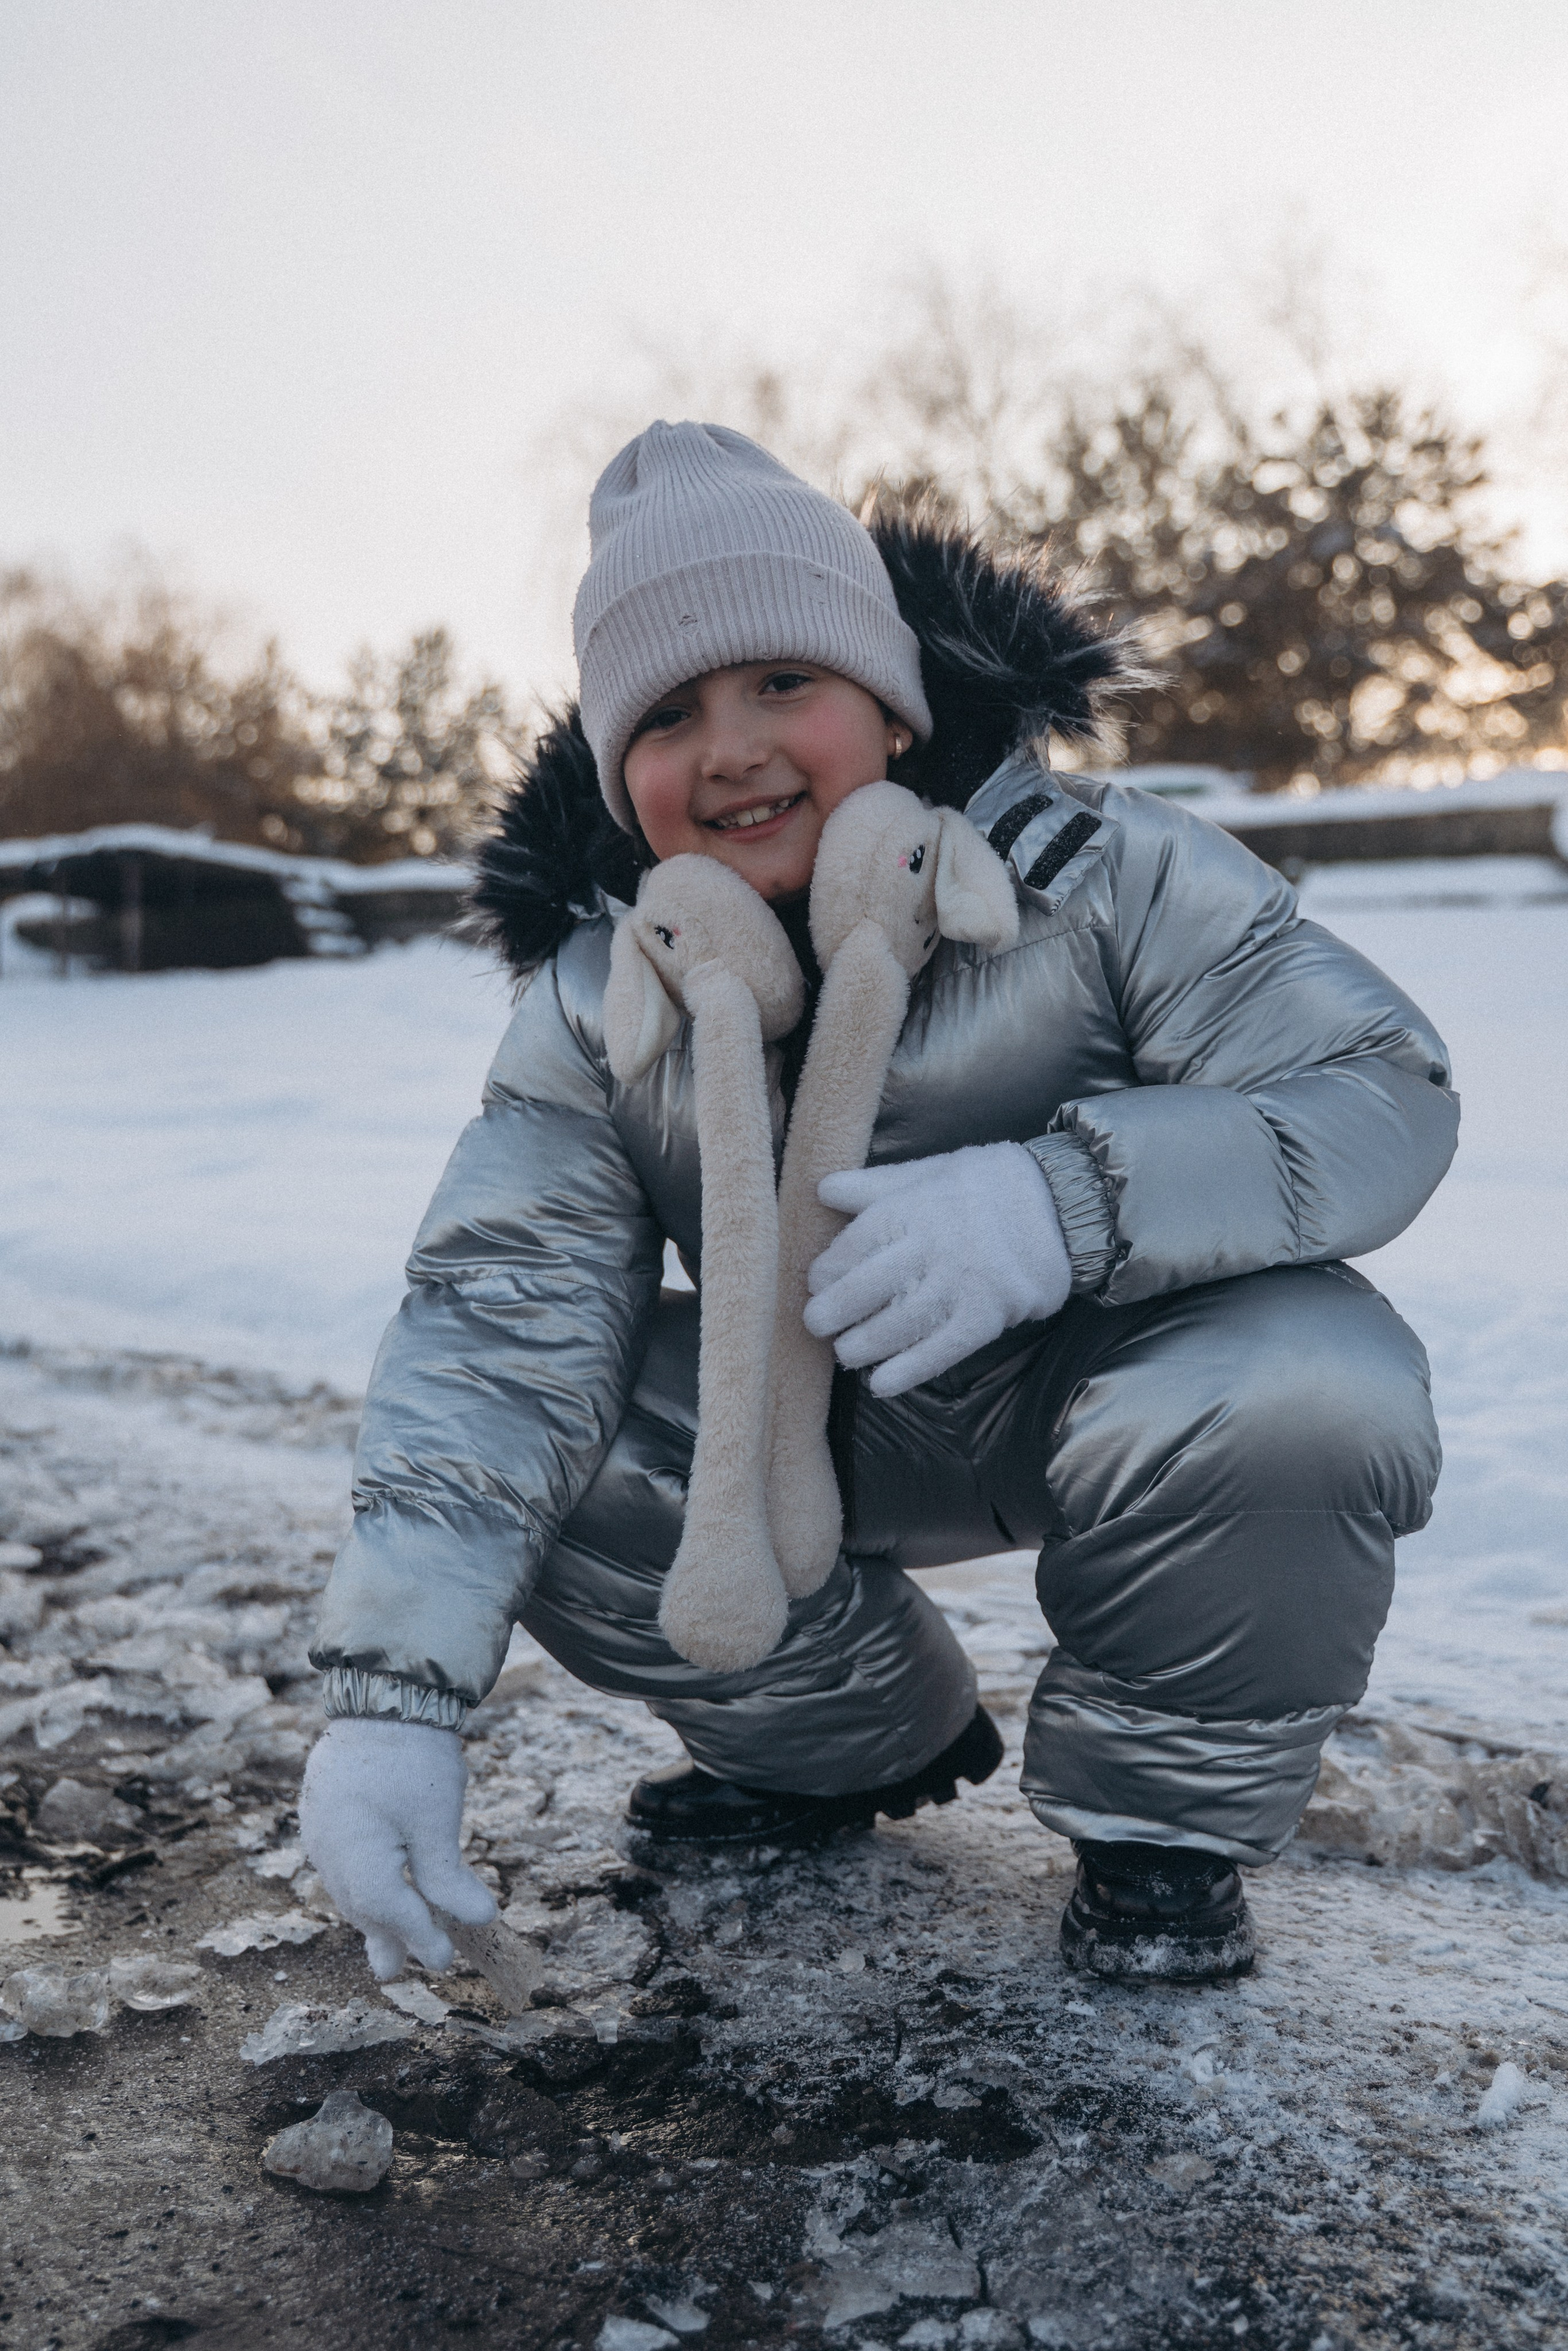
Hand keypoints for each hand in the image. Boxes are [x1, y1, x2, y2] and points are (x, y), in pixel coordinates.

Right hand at [298, 1718, 496, 1981]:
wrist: (383, 1695)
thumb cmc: (414, 1760)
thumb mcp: (437, 1823)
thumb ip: (449, 1879)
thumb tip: (481, 1920)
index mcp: (356, 1861)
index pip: (391, 1913)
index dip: (420, 1938)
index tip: (444, 1960)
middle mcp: (328, 1852)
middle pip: (362, 1906)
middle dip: (384, 1937)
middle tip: (394, 1972)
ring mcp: (320, 1830)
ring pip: (348, 1885)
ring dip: (372, 1911)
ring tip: (385, 1939)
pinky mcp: (323, 1809)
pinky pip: (341, 1860)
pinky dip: (362, 1880)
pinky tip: (372, 1882)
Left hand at [803, 1142, 1071, 1397]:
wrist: (1063, 1206)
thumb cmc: (988, 1185)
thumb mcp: (930, 1170)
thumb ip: (875, 1184)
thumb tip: (821, 1190)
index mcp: (913, 1208)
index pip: (856, 1243)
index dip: (828, 1268)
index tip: (815, 1283)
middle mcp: (932, 1247)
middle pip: (868, 1287)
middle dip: (834, 1310)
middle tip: (816, 1325)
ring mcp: (960, 1284)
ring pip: (899, 1323)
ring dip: (864, 1345)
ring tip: (846, 1354)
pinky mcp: (986, 1316)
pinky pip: (940, 1350)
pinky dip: (909, 1371)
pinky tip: (882, 1385)